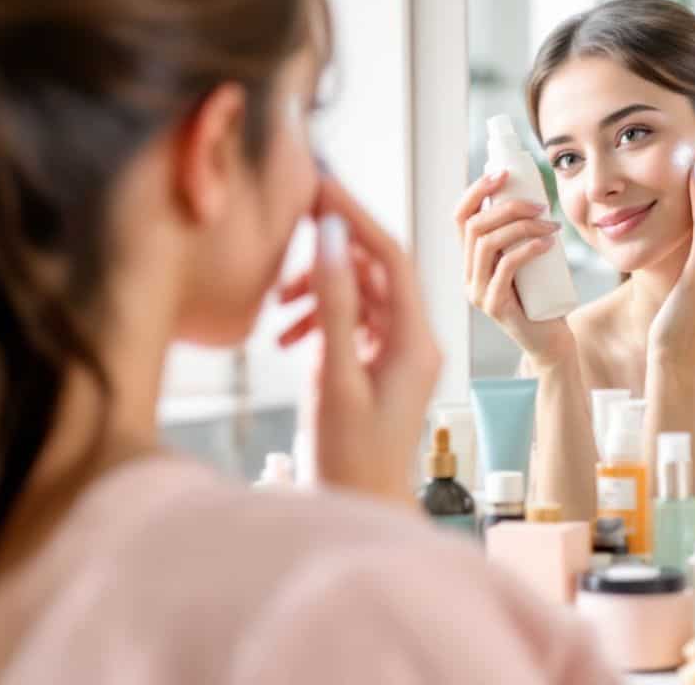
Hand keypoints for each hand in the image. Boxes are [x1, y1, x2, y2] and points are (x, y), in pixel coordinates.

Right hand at [278, 175, 441, 504]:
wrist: (361, 509)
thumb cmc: (350, 458)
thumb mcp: (334, 376)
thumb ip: (333, 305)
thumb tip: (333, 239)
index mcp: (414, 341)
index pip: (391, 256)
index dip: (355, 216)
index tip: (319, 186)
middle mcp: (414, 341)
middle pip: (376, 270)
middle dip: (333, 247)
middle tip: (293, 218)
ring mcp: (397, 353)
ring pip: (359, 295)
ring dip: (318, 288)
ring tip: (279, 306)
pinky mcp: (378, 366)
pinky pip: (351, 322)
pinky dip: (319, 318)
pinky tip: (286, 335)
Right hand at [454, 170, 575, 366]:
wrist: (551, 342)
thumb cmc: (543, 298)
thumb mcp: (530, 261)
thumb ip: (523, 236)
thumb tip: (536, 196)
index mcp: (472, 260)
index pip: (460, 217)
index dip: (476, 190)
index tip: (504, 173)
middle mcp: (468, 275)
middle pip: (475, 226)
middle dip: (508, 207)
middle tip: (541, 205)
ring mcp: (478, 292)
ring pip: (488, 244)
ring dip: (521, 226)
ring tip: (550, 224)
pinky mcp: (494, 306)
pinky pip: (506, 268)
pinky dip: (526, 249)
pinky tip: (547, 243)